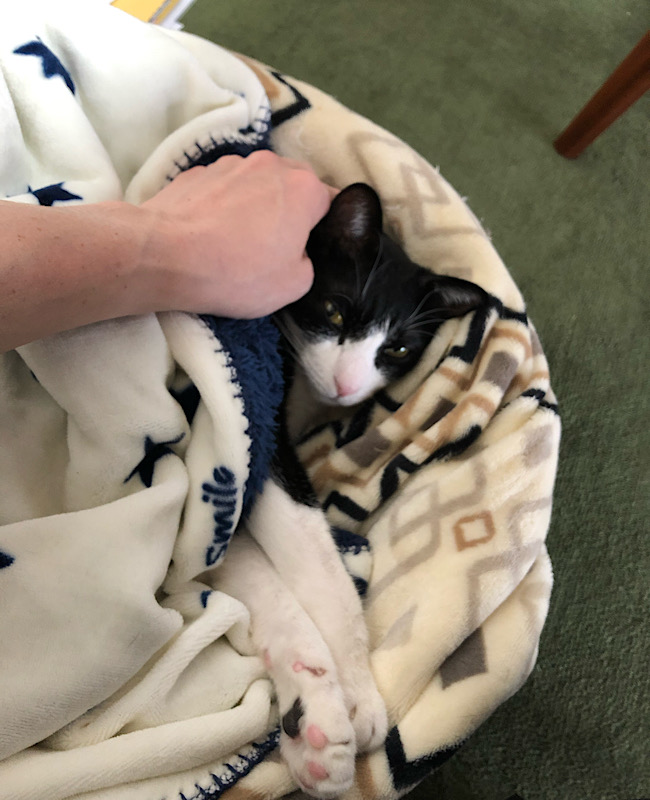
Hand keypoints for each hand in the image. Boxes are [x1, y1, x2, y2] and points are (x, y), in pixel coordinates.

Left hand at [141, 151, 334, 317]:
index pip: (330, 201)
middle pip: (293, 185)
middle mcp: (271, 164)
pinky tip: (209, 233)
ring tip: (237, 240)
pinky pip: (223, 188)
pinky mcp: (197, 171)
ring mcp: (230, 163)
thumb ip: (307, 261)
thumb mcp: (294, 285)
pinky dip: (223, 205)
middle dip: (291, 210)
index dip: (324, 226)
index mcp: (304, 188)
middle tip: (276, 245)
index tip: (310, 248)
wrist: (164, 256)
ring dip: (255, 205)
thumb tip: (296, 251)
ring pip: (256, 183)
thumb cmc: (238, 273)